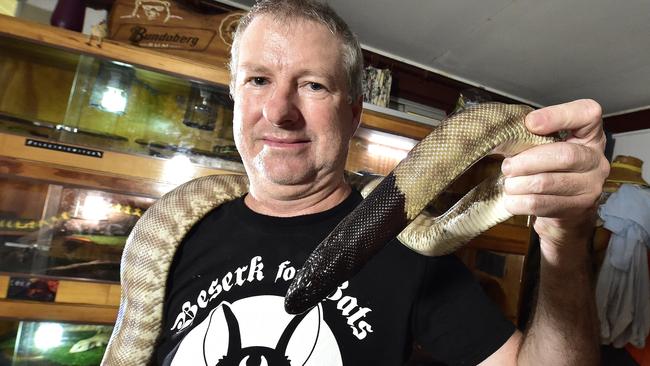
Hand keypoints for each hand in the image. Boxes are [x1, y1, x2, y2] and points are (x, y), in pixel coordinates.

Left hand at [501, 99, 609, 259]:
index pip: (587, 113)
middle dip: (527, 161)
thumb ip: (535, 135)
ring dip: (519, 183)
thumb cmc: (551, 170)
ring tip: (508, 184)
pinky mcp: (578, 209)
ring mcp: (591, 186)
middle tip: (508, 166)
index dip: (558, 115)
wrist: (563, 210)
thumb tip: (507, 134)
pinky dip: (520, 202)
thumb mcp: (547, 147)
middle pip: (564, 155)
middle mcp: (596, 160)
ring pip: (548, 182)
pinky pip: (542, 204)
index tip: (530, 123)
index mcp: (590, 135)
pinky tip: (512, 200)